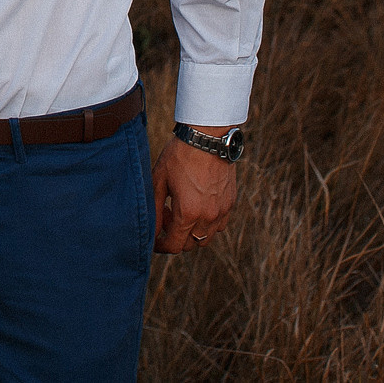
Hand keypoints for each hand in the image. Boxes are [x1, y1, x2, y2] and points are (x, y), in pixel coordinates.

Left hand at [153, 130, 237, 253]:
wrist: (207, 137)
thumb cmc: (179, 156)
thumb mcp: (159, 180)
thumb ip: (154, 209)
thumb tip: (152, 230)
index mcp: (188, 213)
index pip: (175, 246)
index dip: (161, 247)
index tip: (155, 241)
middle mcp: (208, 217)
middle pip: (190, 245)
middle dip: (175, 236)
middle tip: (167, 215)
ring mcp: (222, 211)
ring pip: (206, 237)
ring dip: (192, 232)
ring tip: (183, 210)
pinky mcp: (230, 203)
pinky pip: (219, 225)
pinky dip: (207, 223)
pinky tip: (198, 204)